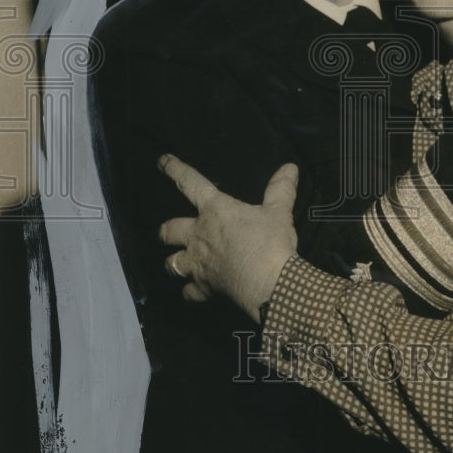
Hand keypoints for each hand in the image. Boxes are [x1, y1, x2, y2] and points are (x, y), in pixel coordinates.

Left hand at [157, 155, 298, 321]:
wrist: (270, 283)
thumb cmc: (271, 242)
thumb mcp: (279, 211)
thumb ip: (281, 188)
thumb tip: (290, 167)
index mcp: (215, 210)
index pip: (190, 183)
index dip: (175, 169)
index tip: (162, 161)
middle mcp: (199, 235)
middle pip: (168, 230)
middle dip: (166, 231)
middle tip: (168, 232)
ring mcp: (198, 263)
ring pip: (171, 263)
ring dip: (173, 262)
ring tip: (178, 262)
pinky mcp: (203, 287)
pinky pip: (189, 292)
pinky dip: (191, 291)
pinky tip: (194, 291)